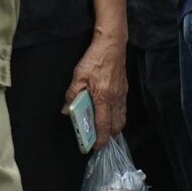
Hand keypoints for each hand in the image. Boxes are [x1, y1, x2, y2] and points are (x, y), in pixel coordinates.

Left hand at [65, 29, 127, 150]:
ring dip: (114, 126)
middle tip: (99, 139)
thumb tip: (67, 110)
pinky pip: (123, 108)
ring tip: (104, 129)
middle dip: (109, 135)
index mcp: (103, 97)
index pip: (103, 124)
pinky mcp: (125, 89)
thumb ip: (72, 94)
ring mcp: (122, 94)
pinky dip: (118, 115)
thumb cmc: (95, 58)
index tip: (96, 146)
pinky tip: (110, 113)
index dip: (100, 138)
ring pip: (122, 118)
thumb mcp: (78, 76)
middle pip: (116, 125)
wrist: (112, 44)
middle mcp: (116, 99)